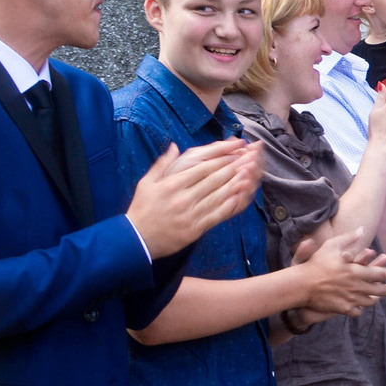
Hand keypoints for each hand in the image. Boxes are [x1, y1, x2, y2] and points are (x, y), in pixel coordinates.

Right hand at [125, 139, 263, 256]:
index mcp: (171, 185)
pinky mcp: (195, 229)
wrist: (137, 239)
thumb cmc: (142, 209)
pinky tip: (239, 196)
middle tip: (248, 158)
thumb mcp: (146, 183)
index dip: (220, 159)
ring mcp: (190, 214)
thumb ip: (161, 164)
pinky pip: (216, 215)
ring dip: (235, 184)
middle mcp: (182, 198)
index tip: (234, 152)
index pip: (201, 168)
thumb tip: (174, 146)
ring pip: (218, 196)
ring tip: (249, 174)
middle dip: (233, 168)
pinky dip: (229, 205)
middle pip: (213, 180)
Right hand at [289, 233, 385, 315]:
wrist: (301, 285)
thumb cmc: (316, 264)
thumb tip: (362, 229)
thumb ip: (349, 238)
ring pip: (370, 301)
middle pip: (381, 291)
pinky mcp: (343, 309)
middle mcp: (356, 287)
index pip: (382, 274)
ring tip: (381, 294)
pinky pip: (357, 311)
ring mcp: (350, 300)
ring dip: (377, 297)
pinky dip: (360, 307)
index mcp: (356, 272)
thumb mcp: (332, 245)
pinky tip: (361, 303)